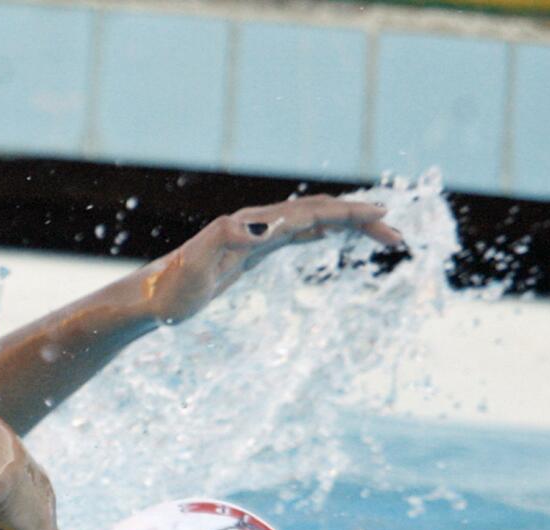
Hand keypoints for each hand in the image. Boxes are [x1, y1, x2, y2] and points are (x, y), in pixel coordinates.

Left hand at [139, 195, 403, 323]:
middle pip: (318, 213)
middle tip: (397, 233)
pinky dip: (323, 233)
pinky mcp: (252, 251)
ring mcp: (256, 236)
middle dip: (359, 220)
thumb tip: (257, 228)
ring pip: (312, 222)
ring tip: (384, 236)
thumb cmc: (171, 290)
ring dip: (348, 227)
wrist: (152, 297)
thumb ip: (220, 244)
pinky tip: (337, 237)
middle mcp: (256, 225)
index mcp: (250, 226)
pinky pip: (296, 235)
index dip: (346, 213)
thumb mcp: (194, 269)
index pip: (308, 213)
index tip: (381, 215)